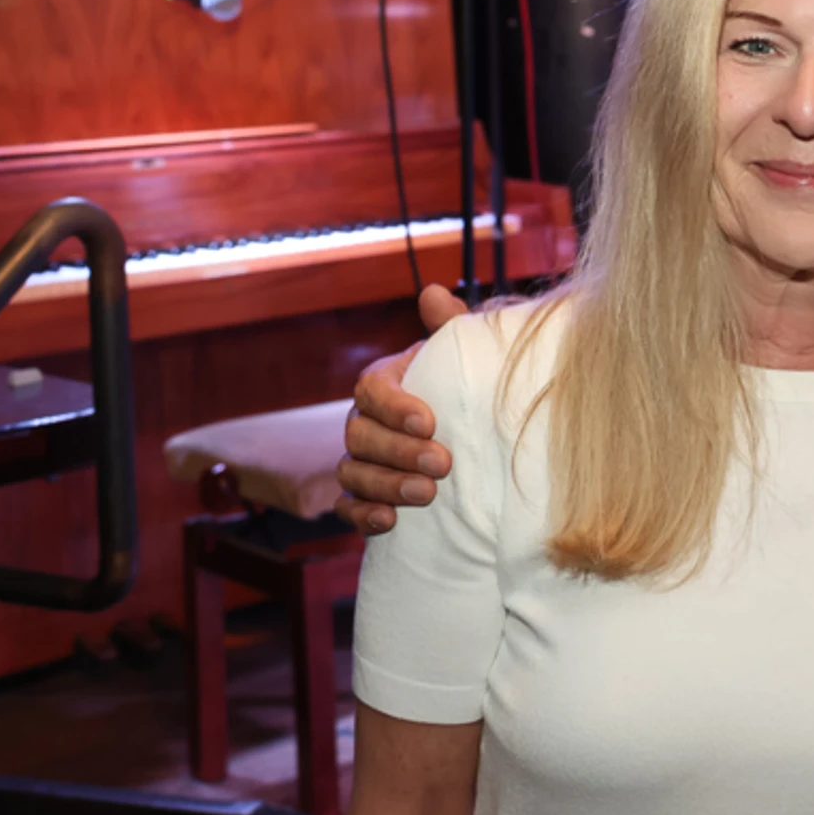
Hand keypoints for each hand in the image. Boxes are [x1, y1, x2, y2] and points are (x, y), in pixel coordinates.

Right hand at [335, 284, 470, 535]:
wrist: (466, 433)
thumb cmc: (461, 387)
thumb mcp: (461, 357)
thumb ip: (451, 326)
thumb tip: (435, 292)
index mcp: (383, 382)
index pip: (372, 389)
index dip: (395, 406)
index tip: (430, 422)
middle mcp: (363, 421)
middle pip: (360, 436)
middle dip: (399, 451)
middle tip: (442, 463)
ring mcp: (359, 460)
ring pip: (352, 474)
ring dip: (386, 485)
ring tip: (428, 494)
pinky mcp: (363, 495)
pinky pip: (348, 508)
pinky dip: (363, 516)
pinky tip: (390, 522)